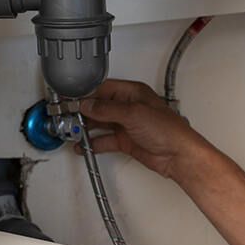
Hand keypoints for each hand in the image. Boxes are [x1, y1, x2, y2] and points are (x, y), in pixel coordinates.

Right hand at [77, 79, 209, 179]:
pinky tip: (83, 146)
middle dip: (82, 112)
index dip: (86, 95)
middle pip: (99, 106)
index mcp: (133, 93)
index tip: (71, 100)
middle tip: (66, 117)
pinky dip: (93, 143)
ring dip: (85, 128)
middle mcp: (129, 107)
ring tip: (71, 132)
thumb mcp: (133, 113)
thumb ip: (107, 109)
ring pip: (100, 124)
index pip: (103, 89)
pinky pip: (104, 140)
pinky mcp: (126, 141)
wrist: (179, 155)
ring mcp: (127, 125)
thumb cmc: (168, 130)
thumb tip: (88, 104)